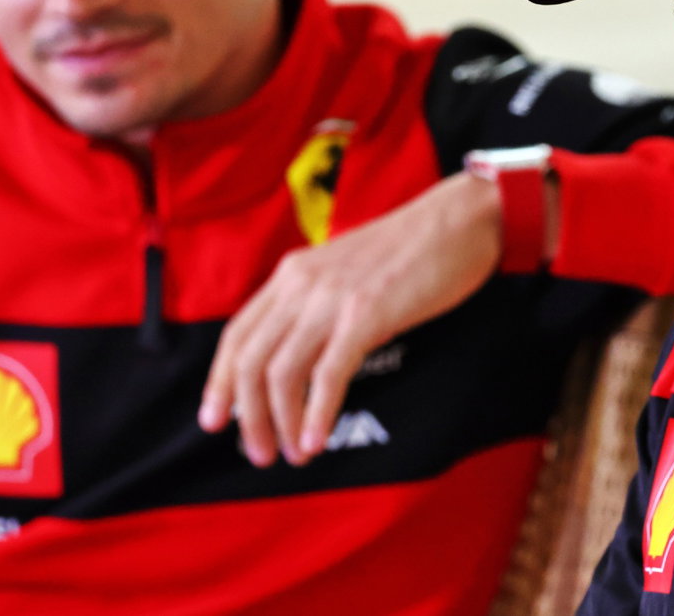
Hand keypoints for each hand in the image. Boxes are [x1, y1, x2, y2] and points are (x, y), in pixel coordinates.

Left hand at [198, 171, 503, 466]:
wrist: (459, 219)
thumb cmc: (412, 250)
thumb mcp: (346, 271)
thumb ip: (317, 304)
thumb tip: (301, 356)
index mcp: (293, 274)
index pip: (238, 334)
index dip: (220, 382)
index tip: (215, 420)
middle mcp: (302, 284)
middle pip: (251, 360)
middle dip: (247, 416)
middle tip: (259, 453)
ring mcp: (332, 298)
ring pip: (281, 372)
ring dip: (279, 422)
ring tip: (292, 454)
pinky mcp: (366, 313)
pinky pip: (329, 373)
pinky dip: (317, 413)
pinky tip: (316, 439)